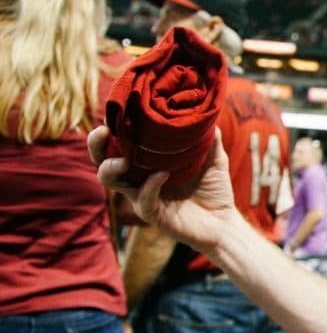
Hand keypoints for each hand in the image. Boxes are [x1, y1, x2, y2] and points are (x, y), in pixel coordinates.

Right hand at [89, 126, 239, 253]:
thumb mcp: (214, 159)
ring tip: (124, 160)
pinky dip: (149, 185)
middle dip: (96, 145)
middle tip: (103, 131)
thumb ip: (210, 138)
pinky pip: (142, 199)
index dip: (112, 127)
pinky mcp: (151, 213)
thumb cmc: (214, 190)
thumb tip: (209, 114)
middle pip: (103, 160)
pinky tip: (162, 174)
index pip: (120, 142)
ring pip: (111, 181)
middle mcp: (139, 177)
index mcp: (148, 162)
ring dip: (112, 167)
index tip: (115, 110)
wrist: (223, 222)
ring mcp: (142, 196)